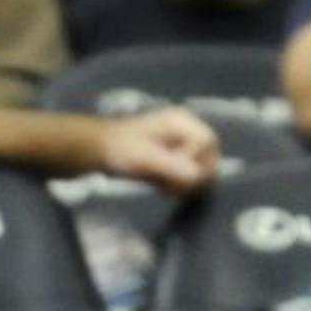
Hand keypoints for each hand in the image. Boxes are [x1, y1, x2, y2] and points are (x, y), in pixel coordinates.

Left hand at [99, 108, 219, 194]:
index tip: (172, 174)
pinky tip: (164, 188)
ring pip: (203, 169)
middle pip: (210, 156)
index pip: (206, 142)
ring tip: (164, 188)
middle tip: (170, 188)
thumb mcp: (144, 157)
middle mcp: (189, 131)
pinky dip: (181, 185)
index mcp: (182, 121)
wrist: (100, 151)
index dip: (194, 160)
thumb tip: (197, 177)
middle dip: (193, 175)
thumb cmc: (120, 148)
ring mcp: (186, 145)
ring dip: (186, 183)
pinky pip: (193, 175)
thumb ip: (171, 165)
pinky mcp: (180, 158)